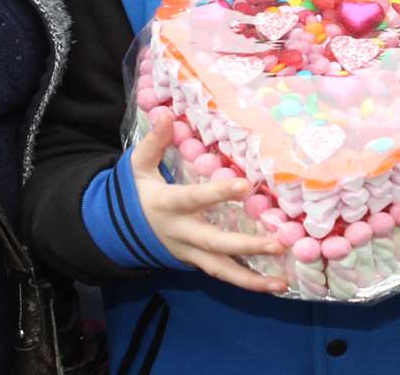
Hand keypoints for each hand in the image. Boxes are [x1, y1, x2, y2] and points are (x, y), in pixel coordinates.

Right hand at [129, 120, 286, 292]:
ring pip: (220, 270)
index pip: (196, 199)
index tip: (245, 186)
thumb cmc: (135, 194)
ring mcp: (189, 253)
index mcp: (168, 205)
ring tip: (281, 284)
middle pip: (215, 244)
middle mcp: (181, 233)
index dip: (219, 193)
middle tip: (278, 245)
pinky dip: (247, 283)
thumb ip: (154, 142)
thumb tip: (168, 115)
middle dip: (246, 246)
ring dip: (251, 280)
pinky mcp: (195, 263)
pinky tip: (274, 286)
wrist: (118, 232)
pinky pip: (222, 275)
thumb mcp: (138, 166)